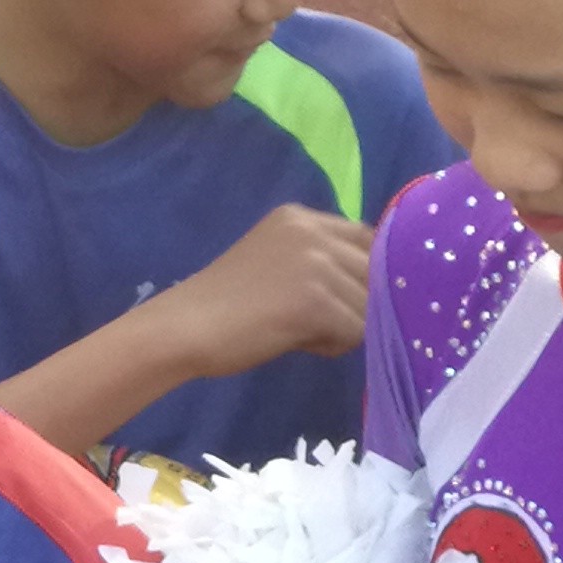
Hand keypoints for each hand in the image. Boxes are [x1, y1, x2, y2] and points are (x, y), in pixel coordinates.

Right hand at [173, 203, 373, 362]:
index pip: (367, 236)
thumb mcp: (276, 263)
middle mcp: (312, 231)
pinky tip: (300, 342)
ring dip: (346, 326)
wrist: (186, 327)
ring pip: (370, 304)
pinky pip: (357, 331)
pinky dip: (335, 345)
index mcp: (300, 217)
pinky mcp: (316, 301)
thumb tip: (375, 286)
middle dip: (358, 301)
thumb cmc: (224, 306)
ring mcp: (315, 264)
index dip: (367, 270)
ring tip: (304, 333)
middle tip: (319, 322)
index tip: (347, 296)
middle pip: (376, 270)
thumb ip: (318, 261)